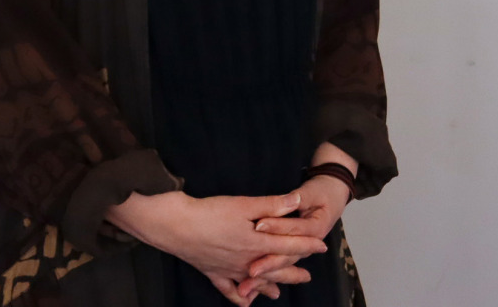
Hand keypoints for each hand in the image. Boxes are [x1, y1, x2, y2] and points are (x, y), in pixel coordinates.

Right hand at [106, 190, 325, 303]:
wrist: (176, 226)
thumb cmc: (209, 212)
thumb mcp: (244, 204)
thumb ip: (272, 205)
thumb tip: (297, 201)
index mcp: (256, 242)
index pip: (288, 245)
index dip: (306, 246)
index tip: (322, 247)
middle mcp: (245, 260)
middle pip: (275, 269)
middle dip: (292, 272)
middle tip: (307, 277)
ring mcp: (229, 269)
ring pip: (254, 282)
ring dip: (269, 286)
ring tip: (279, 293)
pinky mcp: (213, 272)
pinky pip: (229, 290)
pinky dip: (239, 297)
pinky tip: (246, 301)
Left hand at [245, 156, 353, 297]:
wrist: (333, 195)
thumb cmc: (323, 192)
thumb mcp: (313, 191)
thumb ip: (299, 197)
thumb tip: (291, 200)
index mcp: (316, 228)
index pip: (294, 229)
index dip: (276, 227)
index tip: (258, 225)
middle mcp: (309, 244)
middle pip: (287, 255)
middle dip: (268, 263)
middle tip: (252, 270)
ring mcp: (302, 250)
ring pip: (282, 265)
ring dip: (265, 277)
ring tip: (247, 285)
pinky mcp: (294, 251)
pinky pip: (279, 267)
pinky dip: (265, 279)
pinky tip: (249, 288)